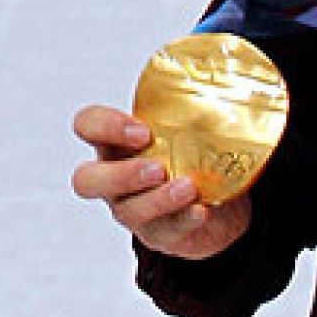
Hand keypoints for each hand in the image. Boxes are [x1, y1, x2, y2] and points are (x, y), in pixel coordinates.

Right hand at [70, 104, 250, 259]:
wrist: (216, 208)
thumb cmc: (192, 160)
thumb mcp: (188, 131)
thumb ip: (194, 111)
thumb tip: (230, 81)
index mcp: (117, 143)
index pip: (88, 125)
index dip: (104, 126)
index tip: (142, 130)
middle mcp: (114, 179)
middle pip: (87, 180)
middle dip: (120, 175)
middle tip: (156, 168)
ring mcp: (132, 210)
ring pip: (127, 211)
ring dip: (158, 199)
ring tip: (188, 188)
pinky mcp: (158, 234)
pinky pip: (164, 231)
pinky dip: (183, 220)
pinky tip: (200, 210)